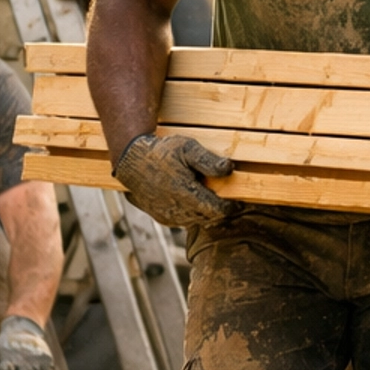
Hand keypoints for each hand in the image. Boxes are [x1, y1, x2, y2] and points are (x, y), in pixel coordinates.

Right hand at [114, 132, 235, 227]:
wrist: (131, 161)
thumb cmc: (161, 151)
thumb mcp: (187, 149)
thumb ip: (209, 161)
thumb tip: (229, 169)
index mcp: (186, 195)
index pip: (217, 211)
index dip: (230, 208)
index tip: (238, 202)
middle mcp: (177, 210)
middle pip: (208, 218)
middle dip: (219, 210)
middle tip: (226, 198)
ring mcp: (168, 216)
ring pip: (196, 221)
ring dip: (205, 213)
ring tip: (208, 196)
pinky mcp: (161, 217)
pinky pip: (182, 220)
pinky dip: (191, 214)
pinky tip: (191, 200)